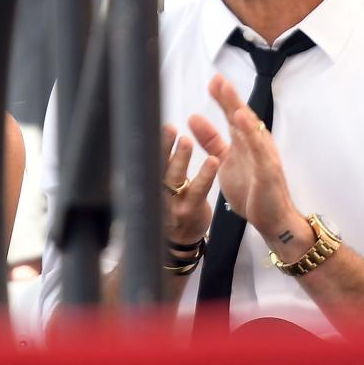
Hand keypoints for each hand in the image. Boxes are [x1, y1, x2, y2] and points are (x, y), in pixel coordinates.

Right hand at [161, 125, 218, 245]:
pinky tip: (213, 161)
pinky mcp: (191, 210)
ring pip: (175, 178)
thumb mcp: (162, 182)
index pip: (150, 157)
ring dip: (180, 159)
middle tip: (169, 128)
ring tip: (186, 141)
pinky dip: (205, 175)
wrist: (179, 240)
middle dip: (163, 146)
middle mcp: (159, 190)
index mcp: (153, 179)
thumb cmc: (173, 204)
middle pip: (158, 165)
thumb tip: (161, 129)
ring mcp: (174, 202)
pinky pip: (198, 191)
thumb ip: (163, 159)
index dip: (152, 141)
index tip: (156, 124)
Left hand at [188, 74, 298, 238]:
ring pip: (250, 128)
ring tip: (227, 91)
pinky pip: (258, 150)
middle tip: (218, 79)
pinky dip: (250, 133)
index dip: (224, 98)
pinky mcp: (267, 170)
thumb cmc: (252, 190)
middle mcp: (256, 145)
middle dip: (230, 97)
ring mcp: (263, 156)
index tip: (213, 81)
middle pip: (242, 116)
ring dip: (239, 109)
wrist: (271, 219)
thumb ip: (211, 140)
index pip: (233, 115)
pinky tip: (241, 120)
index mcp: (246, 142)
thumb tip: (194, 118)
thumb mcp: (225, 161)